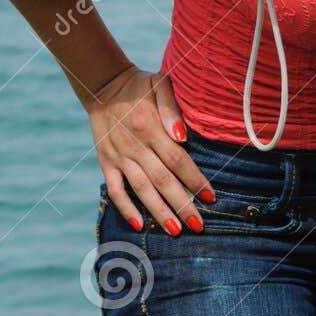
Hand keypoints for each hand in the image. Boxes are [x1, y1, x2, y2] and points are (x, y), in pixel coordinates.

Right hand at [88, 67, 213, 235]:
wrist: (104, 87)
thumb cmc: (141, 86)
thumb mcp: (160, 84)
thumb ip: (172, 109)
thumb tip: (183, 137)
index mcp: (150, 128)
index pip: (178, 160)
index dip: (195, 180)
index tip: (211, 197)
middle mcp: (135, 146)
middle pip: (162, 180)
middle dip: (182, 204)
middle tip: (199, 226)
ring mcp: (119, 156)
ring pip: (141, 190)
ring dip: (159, 212)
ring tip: (176, 231)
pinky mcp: (106, 162)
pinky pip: (115, 189)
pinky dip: (125, 208)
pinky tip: (139, 225)